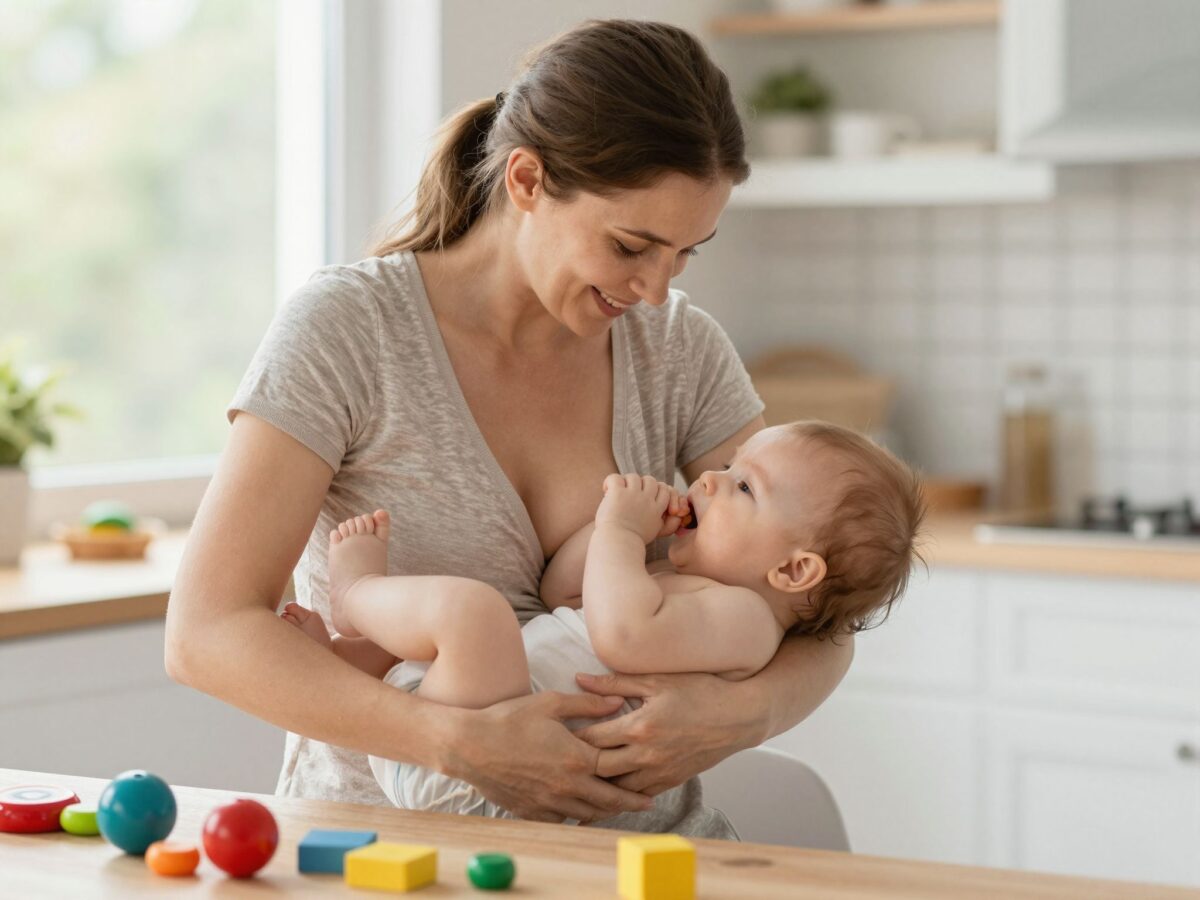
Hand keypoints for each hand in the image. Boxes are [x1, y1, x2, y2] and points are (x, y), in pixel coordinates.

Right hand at [437, 691, 655, 823]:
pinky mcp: (532, 811)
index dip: (636, 779)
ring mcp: (549, 802)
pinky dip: (576, 816)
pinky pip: (562, 820)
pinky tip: (580, 810)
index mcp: (576, 758)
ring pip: (587, 813)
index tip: (651, 784)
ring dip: (604, 811)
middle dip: (629, 803)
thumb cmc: (509, 719)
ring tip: (617, 807)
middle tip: (646, 803)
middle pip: (607, 800)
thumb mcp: (551, 703)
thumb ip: (588, 705)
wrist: (470, 746)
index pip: (617, 772)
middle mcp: (567, 786)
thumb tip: (618, 702)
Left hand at [572, 671, 766, 795]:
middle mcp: (646, 754)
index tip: (552, 739)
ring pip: (616, 789)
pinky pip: (637, 795)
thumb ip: (615, 683)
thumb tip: (580, 679)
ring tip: (570, 787)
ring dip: (595, 788)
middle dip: (576, 768)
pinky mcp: (671, 782)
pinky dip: (618, 797)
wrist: (739, 717)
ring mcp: (659, 772)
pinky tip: (602, 799)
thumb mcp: (656, 680)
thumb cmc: (700, 691)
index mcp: (639, 727)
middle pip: (599, 769)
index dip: (569, 740)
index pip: (593, 739)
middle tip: (553, 766)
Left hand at [595, 474, 687, 543]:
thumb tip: (675, 514)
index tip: (643, 496)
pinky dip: (609, 482)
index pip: (664, 489)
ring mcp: (632, 495)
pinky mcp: (618, 493)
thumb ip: (666, 521)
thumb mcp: (656, 531)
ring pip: (634, 477)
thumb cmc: (633, 541)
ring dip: (625, 483)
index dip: (656, 489)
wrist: (618, 545)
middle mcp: (647, 500)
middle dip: (641, 484)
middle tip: (630, 493)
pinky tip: (606, 490)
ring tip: (618, 493)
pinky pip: (615, 478)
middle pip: (651, 480)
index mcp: (656, 509)